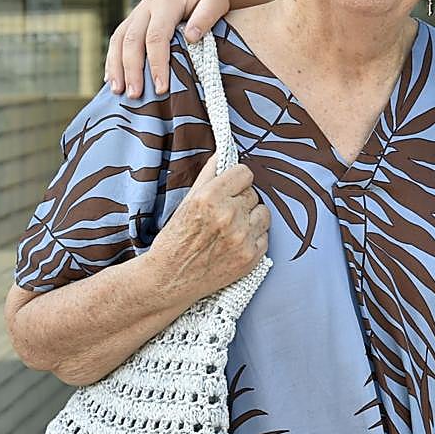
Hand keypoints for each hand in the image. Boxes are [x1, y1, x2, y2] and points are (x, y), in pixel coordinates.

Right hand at [104, 0, 233, 97]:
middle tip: (136, 95)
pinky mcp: (133, 21)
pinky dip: (112, 60)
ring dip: (116, 67)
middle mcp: (146, 7)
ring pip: (119, 40)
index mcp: (167, 2)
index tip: (161, 87)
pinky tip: (112, 80)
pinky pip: (117, 40)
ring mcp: (137, 14)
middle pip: (132, 40)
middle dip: (132, 69)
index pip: (156, 36)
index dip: (157, 63)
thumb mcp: (216, 0)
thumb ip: (206, 16)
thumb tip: (191, 37)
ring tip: (118, 92)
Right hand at [145, 154, 270, 302]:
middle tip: (224, 214)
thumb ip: (208, 175)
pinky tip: (235, 243)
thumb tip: (224, 153)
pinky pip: (265, 235)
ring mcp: (242, 237)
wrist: (169, 280)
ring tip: (232, 228)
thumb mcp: (186, 201)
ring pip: (264, 212)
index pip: (245, 173)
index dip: (237, 180)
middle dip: (241, 201)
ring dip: (251, 218)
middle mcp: (228, 216)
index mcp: (209, 197)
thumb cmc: (175, 239)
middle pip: (254, 193)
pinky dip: (254, 238)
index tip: (231, 187)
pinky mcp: (251, 257)